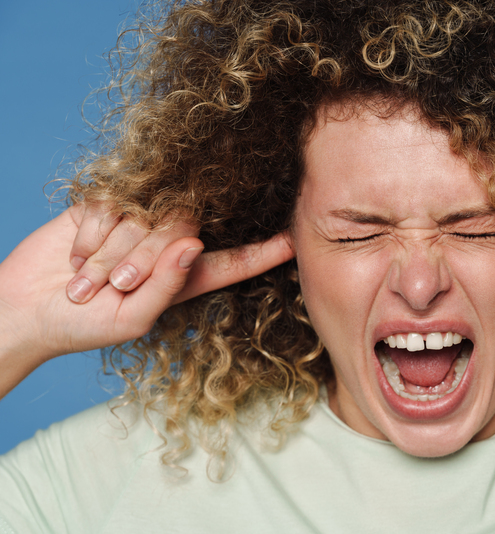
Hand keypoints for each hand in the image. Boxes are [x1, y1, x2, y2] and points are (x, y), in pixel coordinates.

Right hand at [0, 205, 294, 397]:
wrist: (25, 308)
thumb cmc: (83, 325)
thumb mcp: (132, 318)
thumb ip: (168, 285)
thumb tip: (195, 243)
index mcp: (183, 278)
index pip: (233, 262)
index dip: (263, 252)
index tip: (295, 241)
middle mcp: (166, 246)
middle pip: (183, 230)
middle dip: (146, 260)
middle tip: (115, 285)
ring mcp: (136, 222)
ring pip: (146, 218)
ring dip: (113, 252)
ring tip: (90, 278)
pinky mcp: (104, 204)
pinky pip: (112, 205)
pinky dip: (93, 234)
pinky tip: (78, 254)